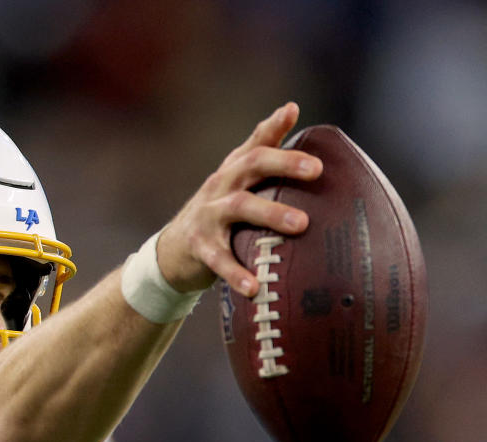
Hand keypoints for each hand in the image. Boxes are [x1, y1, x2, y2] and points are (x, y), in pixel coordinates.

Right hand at [154, 102, 322, 297]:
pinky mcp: (200, 247)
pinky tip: (255, 287)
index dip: (273, 127)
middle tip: (315, 171)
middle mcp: (220, 187)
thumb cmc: (217, 212)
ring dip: (271, 213)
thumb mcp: (236, 181)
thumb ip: (262, 147)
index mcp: (233, 171)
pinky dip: (237, 273)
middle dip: (283, 164)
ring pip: (240, 207)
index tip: (293, 112)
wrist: (172, 253)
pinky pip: (220, 259)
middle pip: (250, 166)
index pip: (255, 143)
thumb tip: (291, 107)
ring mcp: (208, 216)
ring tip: (301, 225)